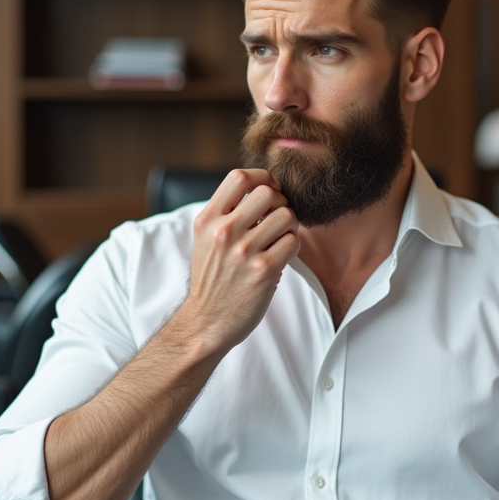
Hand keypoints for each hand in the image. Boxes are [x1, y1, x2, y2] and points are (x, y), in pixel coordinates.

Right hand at [173, 168, 299, 355]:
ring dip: (289, 226)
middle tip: (276, 220)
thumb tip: (264, 188)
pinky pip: (293, 242)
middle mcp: (223, 231)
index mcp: (207, 220)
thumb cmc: (212, 279)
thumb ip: (225, 213)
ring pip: (286, 216)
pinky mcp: (263, 271)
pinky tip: (280, 257)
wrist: (206, 322)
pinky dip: (292, 247)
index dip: (262, 178)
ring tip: (278, 240)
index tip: (269, 192)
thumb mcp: (205, 239)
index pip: (239, 177)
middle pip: (268, 192)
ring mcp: (243, 251)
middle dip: (280, 203)